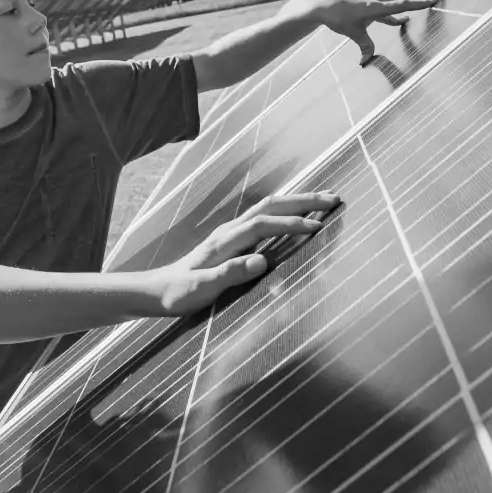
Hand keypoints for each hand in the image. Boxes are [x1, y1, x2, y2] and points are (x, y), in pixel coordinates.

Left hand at [153, 192, 341, 315]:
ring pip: (269, 208)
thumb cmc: (178, 293)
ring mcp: (231, 232)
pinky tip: (297, 213)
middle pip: (270, 206)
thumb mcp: (201, 289)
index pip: (263, 225)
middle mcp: (229, 230)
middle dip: (303, 200)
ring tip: (324, 199)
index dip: (290, 224)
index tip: (317, 227)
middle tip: (334, 199)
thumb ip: (230, 274)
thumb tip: (262, 262)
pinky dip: (286, 211)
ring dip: (297, 201)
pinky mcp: (233, 239)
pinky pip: (265, 217)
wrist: (157, 290)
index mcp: (225, 241)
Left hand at [289, 0, 444, 63]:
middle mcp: (379, 2)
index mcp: (376, 7)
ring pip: (401, 0)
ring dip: (416, 0)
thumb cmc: (338, 18)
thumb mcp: (352, 33)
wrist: (325, 6)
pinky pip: (391, 10)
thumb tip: (366, 61)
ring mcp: (377, 4)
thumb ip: (364, 46)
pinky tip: (405, 20)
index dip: (418, 4)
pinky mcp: (374, 8)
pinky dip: (400, 13)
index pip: (401, 4)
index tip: (433, 0)